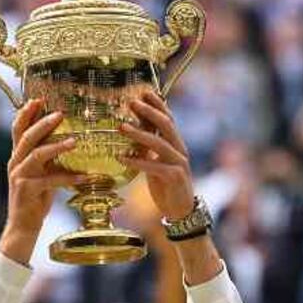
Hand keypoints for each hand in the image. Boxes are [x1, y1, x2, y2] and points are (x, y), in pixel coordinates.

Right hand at [0, 98, 84, 264]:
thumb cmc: (35, 200)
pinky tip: (83, 177)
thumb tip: (67, 141)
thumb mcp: (41, 174)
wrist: (22, 227)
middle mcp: (15, 163)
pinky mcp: (26, 191)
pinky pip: (49, 181)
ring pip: (36, 155)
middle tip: (60, 113)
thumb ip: (48, 159)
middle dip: (43, 122)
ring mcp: (19, 176)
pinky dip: (67, 178)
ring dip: (56, 146)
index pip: (18, 128)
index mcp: (18, 156)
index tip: (39, 98)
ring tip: (74, 141)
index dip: (26, 112)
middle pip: (26, 136)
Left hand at [120, 90, 221, 284]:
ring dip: (139, 134)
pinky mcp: (174, 178)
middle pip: (166, 125)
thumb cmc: (166, 186)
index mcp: (176, 144)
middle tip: (131, 102)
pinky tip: (121, 157)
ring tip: (121, 127)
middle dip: (148, 112)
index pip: (168, 118)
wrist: (181, 211)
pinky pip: (154, 166)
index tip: (143, 91)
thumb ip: (149, 148)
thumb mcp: (157, 162)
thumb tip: (132, 131)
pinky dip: (137, 161)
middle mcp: (180, 150)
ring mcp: (179, 163)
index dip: (157, 104)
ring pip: (160, 144)